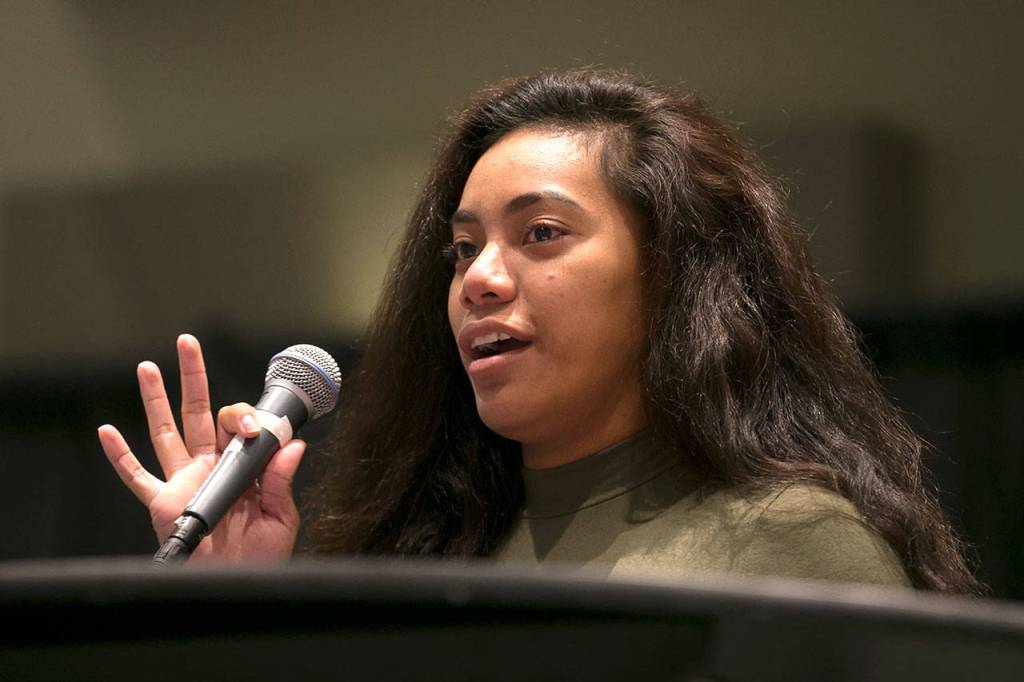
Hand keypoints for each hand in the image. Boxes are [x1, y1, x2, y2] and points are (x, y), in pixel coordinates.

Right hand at [97, 334, 304, 562]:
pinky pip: (136, 477)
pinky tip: (106, 431)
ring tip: (146, 368)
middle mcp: (210, 466)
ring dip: (155, 400)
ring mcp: (183, 482)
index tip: (253, 429)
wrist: (235, 585)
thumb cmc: (261, 557)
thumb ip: (282, 480)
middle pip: (197, 413)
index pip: (237, 425)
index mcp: (241, 466)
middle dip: (192, 377)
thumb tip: (293, 444)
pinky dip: (119, 455)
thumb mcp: (282, 517)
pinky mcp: (162, 503)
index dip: (243, 417)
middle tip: (187, 343)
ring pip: (165, 432)